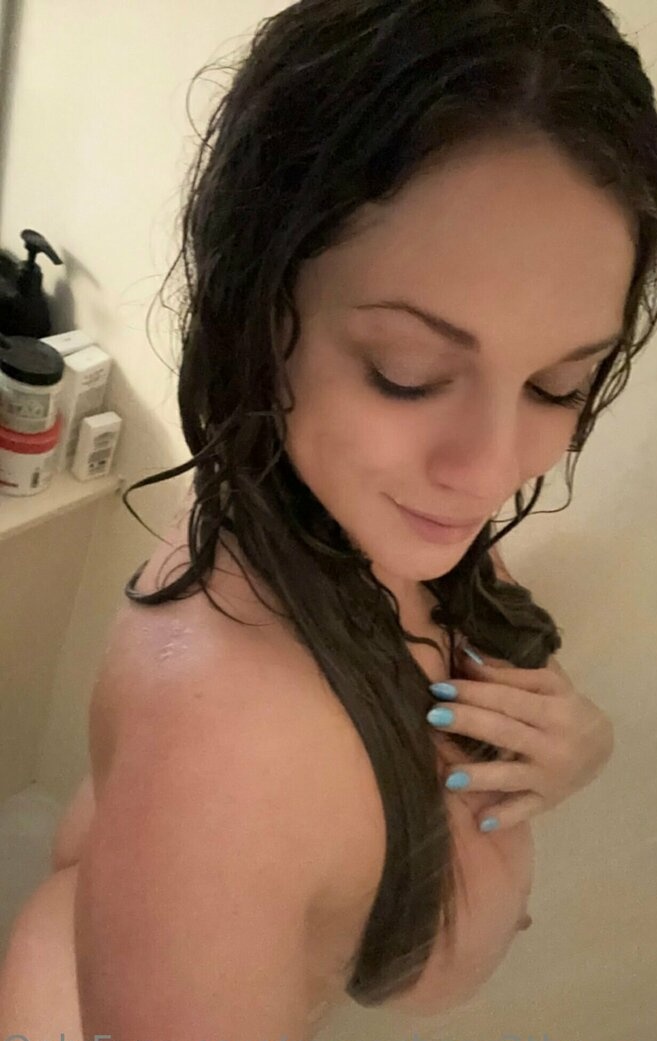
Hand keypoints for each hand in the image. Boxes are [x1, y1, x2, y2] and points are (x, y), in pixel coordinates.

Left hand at [429, 645, 614, 830]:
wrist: (602, 747)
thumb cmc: (565, 706)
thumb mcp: (546, 684)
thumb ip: (507, 673)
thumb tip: (466, 657)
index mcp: (553, 710)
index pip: (507, 699)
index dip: (473, 692)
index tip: (439, 686)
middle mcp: (552, 744)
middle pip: (503, 732)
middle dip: (467, 722)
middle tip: (433, 715)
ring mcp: (549, 777)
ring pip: (510, 776)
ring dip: (479, 777)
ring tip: (449, 777)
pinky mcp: (547, 801)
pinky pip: (524, 810)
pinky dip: (504, 817)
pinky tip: (481, 822)